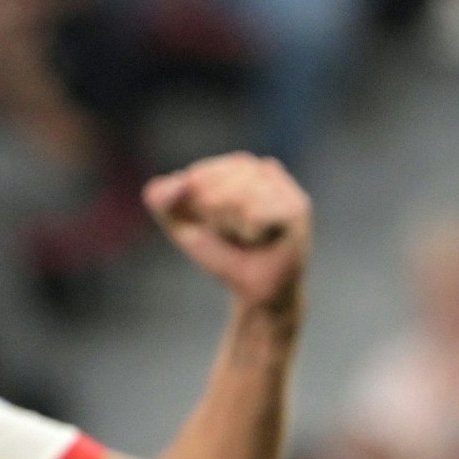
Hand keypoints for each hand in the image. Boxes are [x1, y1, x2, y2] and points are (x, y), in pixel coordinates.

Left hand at [143, 153, 310, 314]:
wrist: (256, 292)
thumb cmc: (223, 254)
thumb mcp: (180, 225)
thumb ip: (162, 198)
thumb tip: (181, 181)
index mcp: (237, 165)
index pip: (198, 176)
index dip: (197, 209)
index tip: (215, 226)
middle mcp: (263, 169)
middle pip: (214, 187)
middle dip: (214, 218)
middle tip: (234, 235)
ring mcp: (283, 186)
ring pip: (235, 199)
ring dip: (232, 227)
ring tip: (248, 238)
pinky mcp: (296, 208)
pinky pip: (254, 214)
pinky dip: (249, 233)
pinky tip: (262, 240)